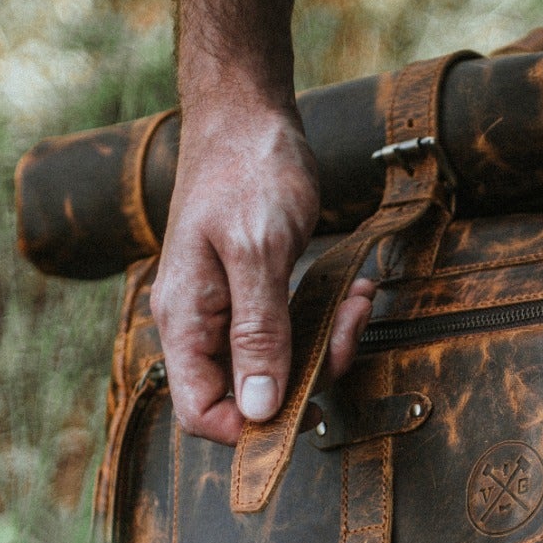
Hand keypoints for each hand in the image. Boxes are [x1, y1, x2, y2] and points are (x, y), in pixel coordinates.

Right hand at [149, 94, 374, 444]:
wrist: (247, 114)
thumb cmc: (246, 169)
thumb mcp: (258, 251)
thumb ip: (259, 331)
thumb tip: (257, 407)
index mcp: (185, 319)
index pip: (200, 411)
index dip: (248, 429)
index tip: (305, 410)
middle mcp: (201, 323)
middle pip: (246, 395)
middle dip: (307, 378)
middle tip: (347, 335)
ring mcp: (228, 309)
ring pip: (278, 365)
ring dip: (327, 346)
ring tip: (357, 306)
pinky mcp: (256, 293)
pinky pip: (292, 331)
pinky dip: (327, 321)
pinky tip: (355, 294)